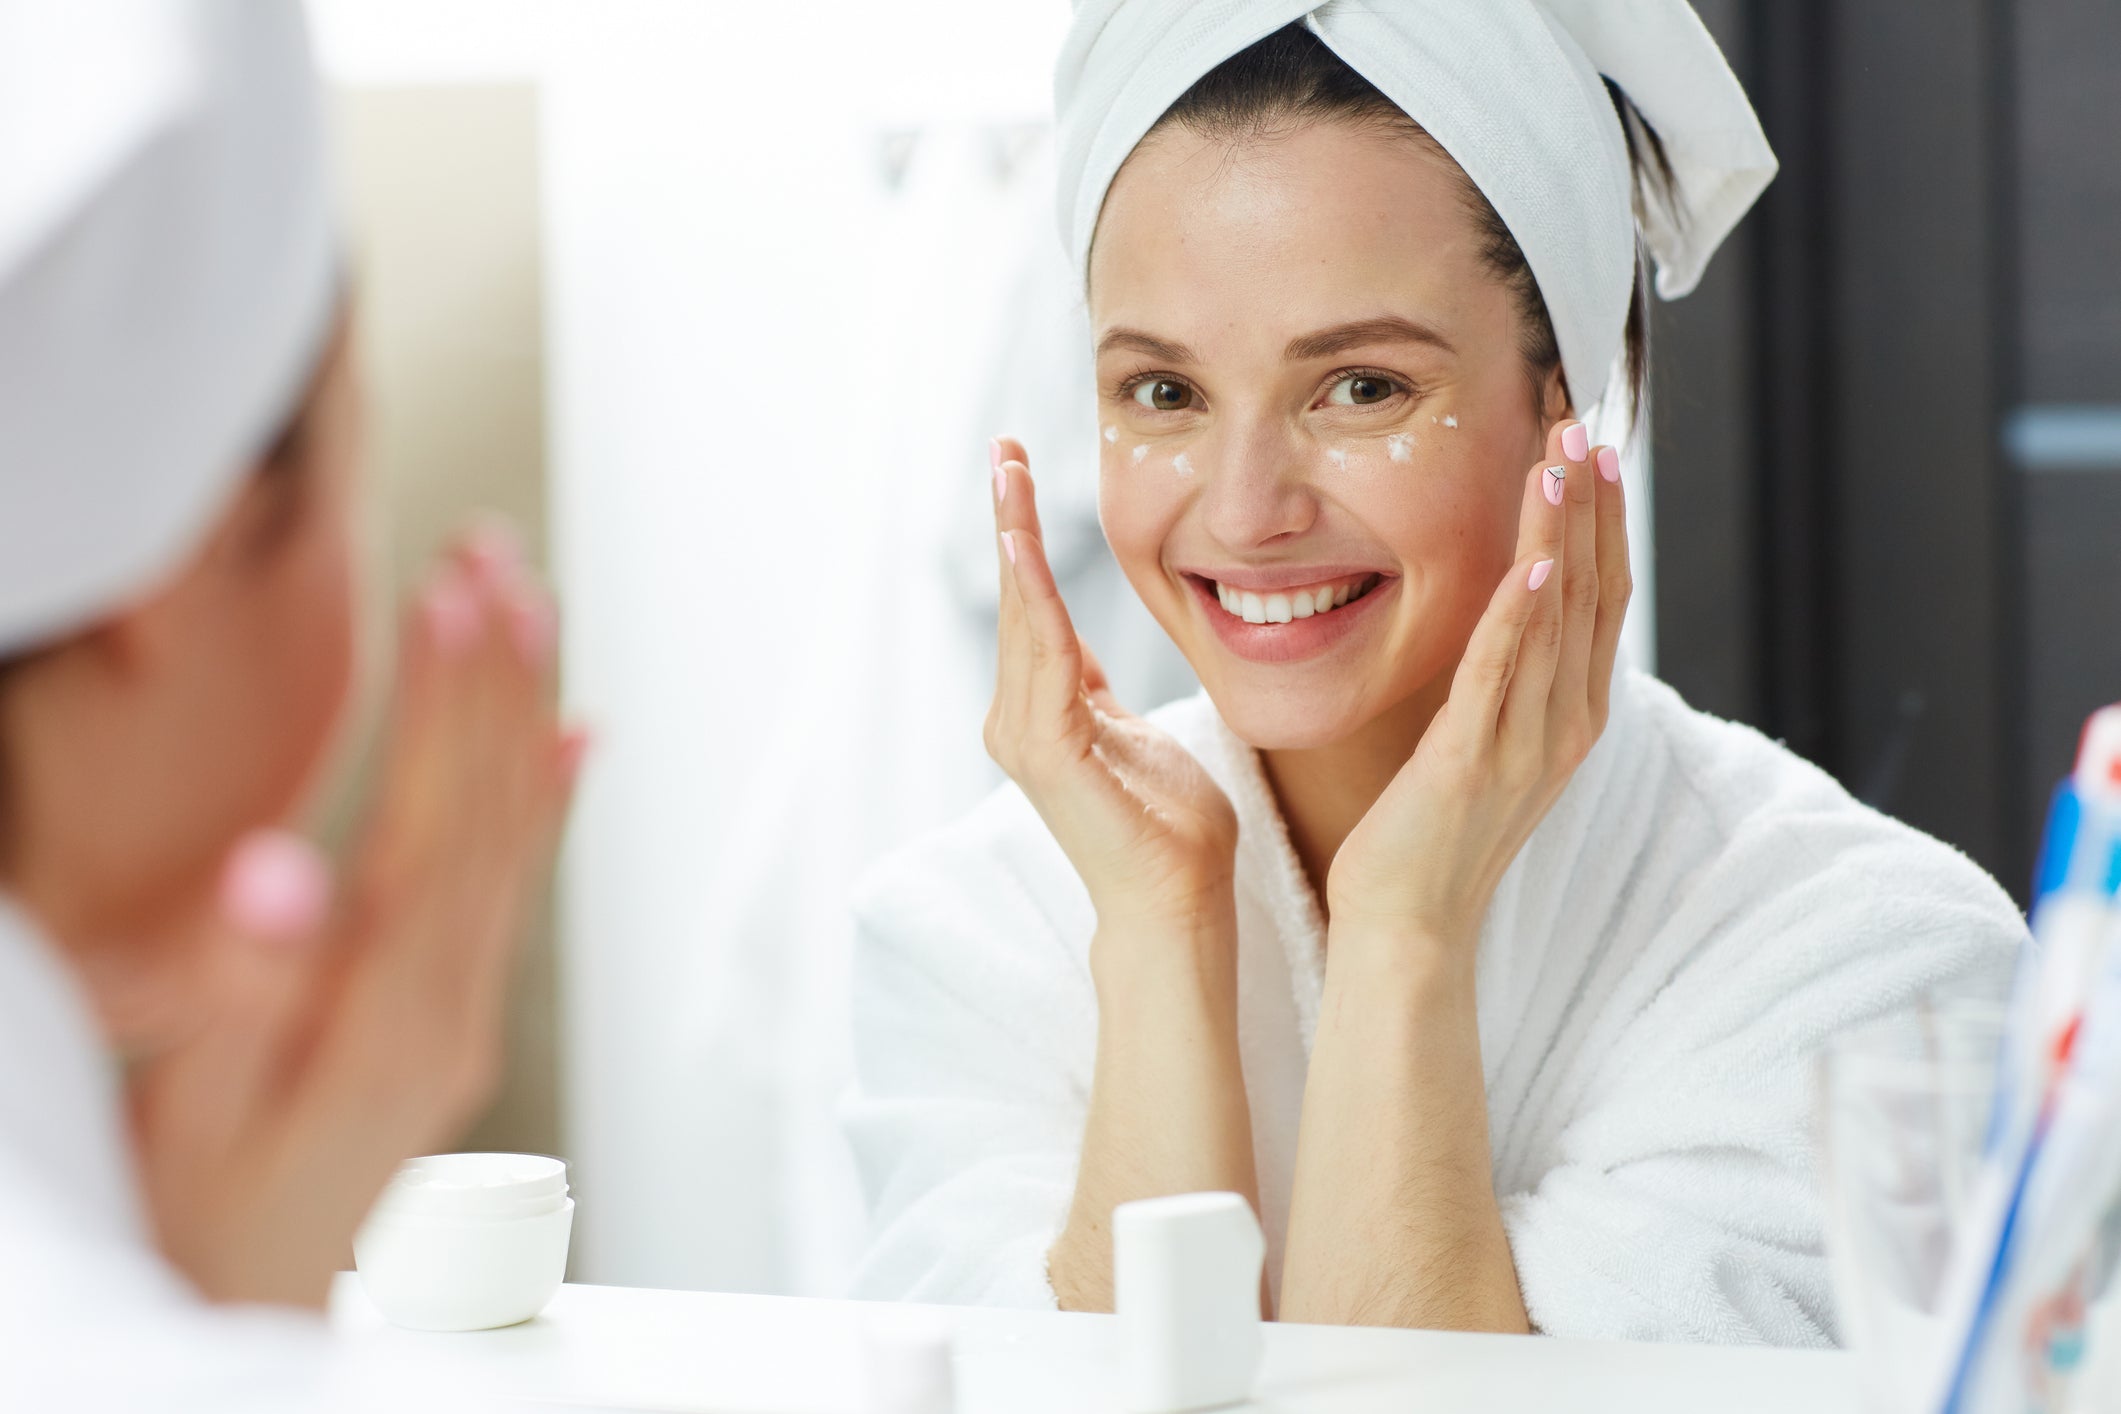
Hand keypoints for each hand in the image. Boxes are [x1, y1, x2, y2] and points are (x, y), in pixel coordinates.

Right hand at [127, 527, 584, 1308]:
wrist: (239, 1317)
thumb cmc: (196, 1220)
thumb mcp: (190, 1115)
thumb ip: (234, 994)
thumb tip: (283, 866)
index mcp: (386, 1016)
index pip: (436, 824)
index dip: (448, 702)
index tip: (452, 590)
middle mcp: (450, 1007)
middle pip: (494, 811)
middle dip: (499, 674)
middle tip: (496, 552)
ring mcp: (462, 1016)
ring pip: (515, 837)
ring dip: (522, 712)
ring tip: (524, 601)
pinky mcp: (452, 1024)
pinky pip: (519, 892)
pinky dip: (548, 804)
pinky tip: (575, 738)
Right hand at [983, 438, 1237, 926]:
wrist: (1178, 903)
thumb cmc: (1170, 828)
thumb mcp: (1136, 734)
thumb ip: (1098, 692)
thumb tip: (1081, 651)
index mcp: (1042, 713)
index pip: (1031, 608)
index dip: (1022, 538)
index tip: (1016, 472)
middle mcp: (1018, 722)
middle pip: (1014, 602)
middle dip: (1007, 521)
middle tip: (1003, 448)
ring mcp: (1025, 738)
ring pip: (1021, 620)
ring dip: (1014, 542)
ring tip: (1009, 475)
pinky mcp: (1048, 753)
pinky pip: (1043, 659)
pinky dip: (1034, 602)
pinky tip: (1025, 550)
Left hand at [1325, 421, 1630, 952]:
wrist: (1409, 925)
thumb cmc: (1432, 834)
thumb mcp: (1483, 743)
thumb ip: (1506, 681)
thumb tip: (1507, 612)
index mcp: (1571, 716)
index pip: (1602, 598)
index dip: (1604, 521)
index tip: (1596, 451)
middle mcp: (1564, 723)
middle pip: (1593, 592)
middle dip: (1592, 505)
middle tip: (1586, 426)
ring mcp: (1526, 742)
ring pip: (1556, 617)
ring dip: (1562, 533)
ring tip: (1565, 460)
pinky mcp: (1473, 758)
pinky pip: (1503, 672)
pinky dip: (1521, 613)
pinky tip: (1533, 560)